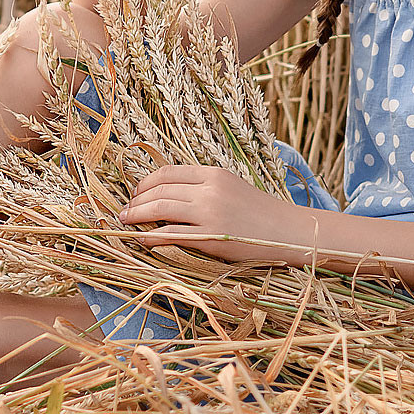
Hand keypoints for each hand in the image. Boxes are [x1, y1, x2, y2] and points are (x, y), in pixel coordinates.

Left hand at [117, 165, 317, 265]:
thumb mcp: (232, 188)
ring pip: (160, 209)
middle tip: (124, 210)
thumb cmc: (261, 213)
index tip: (135, 193)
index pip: (168, 172)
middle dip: (136, 200)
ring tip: (125, 223)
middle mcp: (210, 190)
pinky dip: (151, 237)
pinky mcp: (212, 237)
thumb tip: (169, 195)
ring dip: (136, 216)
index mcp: (214, 174)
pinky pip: (171, 235)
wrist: (289, 232)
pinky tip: (141, 240)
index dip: (145, 183)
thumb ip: (203, 187)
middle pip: (160, 190)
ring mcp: (210, 214)